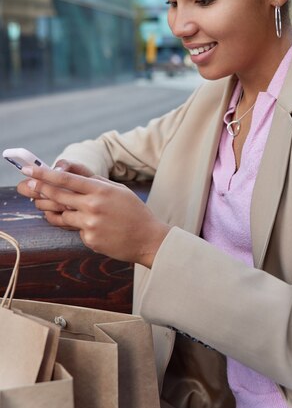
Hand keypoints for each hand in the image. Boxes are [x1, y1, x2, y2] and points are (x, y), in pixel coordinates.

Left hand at [20, 166, 170, 267]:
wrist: (147, 238)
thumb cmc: (132, 210)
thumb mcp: (116, 188)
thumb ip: (92, 178)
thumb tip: (69, 168)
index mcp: (100, 190)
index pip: (66, 179)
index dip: (45, 174)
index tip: (30, 170)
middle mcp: (93, 206)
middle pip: (58, 196)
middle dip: (40, 190)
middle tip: (28, 186)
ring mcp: (90, 224)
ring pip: (62, 215)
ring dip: (54, 209)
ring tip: (52, 205)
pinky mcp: (89, 239)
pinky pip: (75, 229)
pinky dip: (77, 225)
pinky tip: (91, 225)